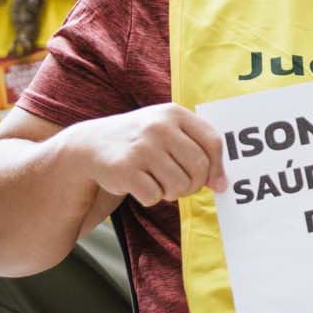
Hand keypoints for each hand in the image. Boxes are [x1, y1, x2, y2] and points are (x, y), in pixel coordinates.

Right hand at [59, 103, 225, 206]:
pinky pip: (154, 197)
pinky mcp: (124, 169)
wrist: (90, 145)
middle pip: (199, 168)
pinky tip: (139, 184)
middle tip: (182, 186)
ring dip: (172, 193)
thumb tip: (222, 185)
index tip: (216, 183)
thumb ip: (199, 151)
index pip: (213, 142)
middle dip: (194, 184)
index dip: (218, 167)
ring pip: (179, 186)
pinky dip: (150, 198)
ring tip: (158, 182)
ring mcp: (141, 147)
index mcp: (174, 114)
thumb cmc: (141, 141)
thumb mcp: (169, 132)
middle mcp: (159, 127)